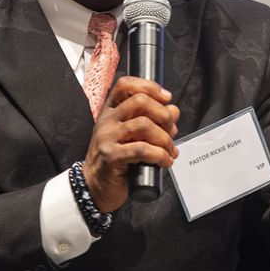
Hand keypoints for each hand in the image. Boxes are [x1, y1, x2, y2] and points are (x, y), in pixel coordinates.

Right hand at [82, 76, 179, 212]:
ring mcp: (107, 137)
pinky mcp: (111, 156)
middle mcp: (107, 120)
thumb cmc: (117, 159)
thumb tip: (173, 111)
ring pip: (144, 125)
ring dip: (165, 139)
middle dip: (163, 115)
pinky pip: (142, 149)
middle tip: (171, 130)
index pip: (126, 85)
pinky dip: (160, 155)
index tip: (166, 98)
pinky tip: (165, 161)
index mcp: (111, 110)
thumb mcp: (135, 136)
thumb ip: (153, 120)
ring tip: (169, 151)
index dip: (149, 86)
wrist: (96, 186)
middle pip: (140, 101)